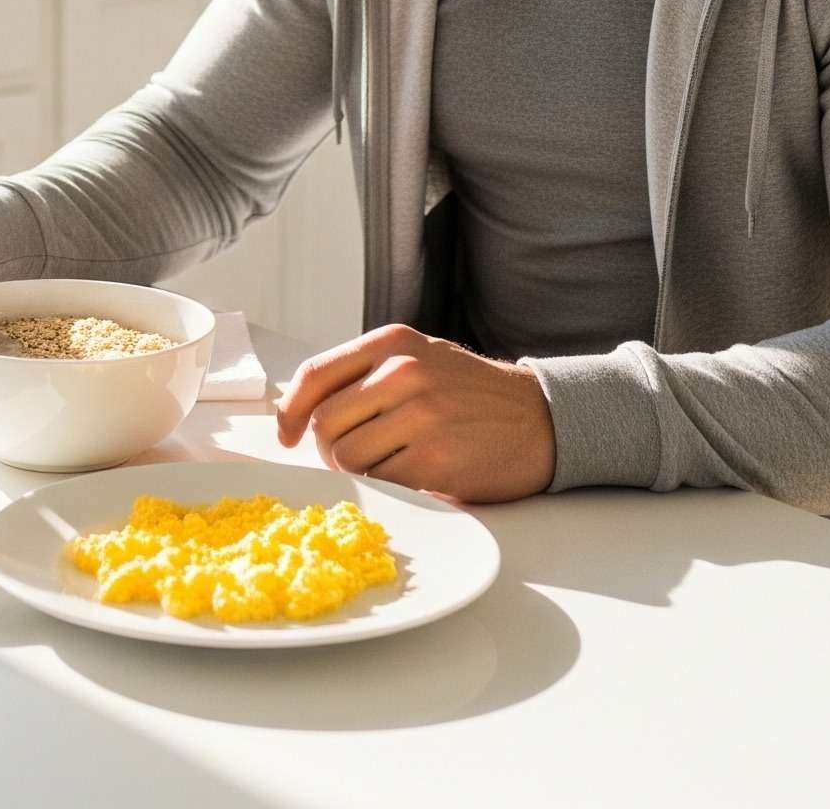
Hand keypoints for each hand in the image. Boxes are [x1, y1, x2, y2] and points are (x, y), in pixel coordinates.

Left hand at [272, 324, 555, 501]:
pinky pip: (380, 481)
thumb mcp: (421, 358)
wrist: (542, 419)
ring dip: (357, 471)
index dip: (291, 411)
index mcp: (392, 343)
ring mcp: (420, 415)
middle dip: (327, 449)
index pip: (315, 375)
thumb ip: (367, 373)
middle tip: (349, 458)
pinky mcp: (436, 458)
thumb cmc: (473, 393)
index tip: (287, 434)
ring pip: (347, 457)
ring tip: (387, 465)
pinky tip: (409, 476)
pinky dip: (385, 486)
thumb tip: (303, 409)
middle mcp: (402, 372)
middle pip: (324, 423)